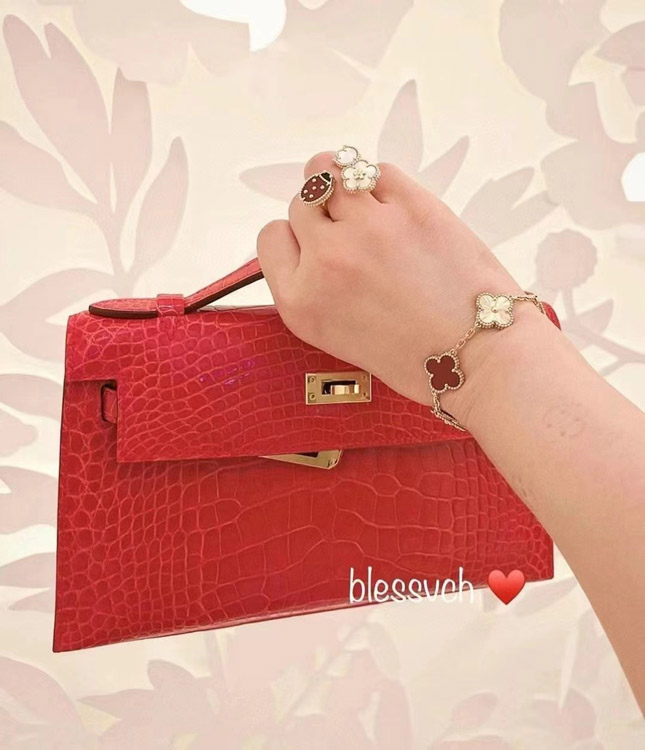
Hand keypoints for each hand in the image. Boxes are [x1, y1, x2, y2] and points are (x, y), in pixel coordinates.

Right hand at [257, 151, 529, 422]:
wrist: (479, 359)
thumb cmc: (416, 359)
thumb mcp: (337, 337)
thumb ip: (314, 288)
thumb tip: (315, 237)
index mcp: (301, 303)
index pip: (271, 237)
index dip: (295, 238)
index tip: (317, 246)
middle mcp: (325, 261)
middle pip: (300, 202)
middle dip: (322, 214)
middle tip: (353, 233)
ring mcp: (368, 229)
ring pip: (327, 169)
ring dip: (342, 180)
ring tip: (365, 202)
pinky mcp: (411, 206)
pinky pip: (378, 169)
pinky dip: (382, 182)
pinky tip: (397, 208)